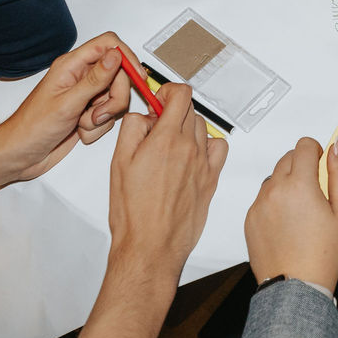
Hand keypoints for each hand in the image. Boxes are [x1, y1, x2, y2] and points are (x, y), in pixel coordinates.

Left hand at [0, 34, 132, 184]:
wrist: (20, 156)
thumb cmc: (31, 128)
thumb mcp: (67, 103)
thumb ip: (95, 79)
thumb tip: (115, 55)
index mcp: (71, 65)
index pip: (108, 45)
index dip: (126, 57)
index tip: (137, 76)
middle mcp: (80, 77)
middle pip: (117, 75)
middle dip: (114, 98)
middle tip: (98, 113)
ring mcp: (84, 96)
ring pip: (114, 98)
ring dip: (103, 116)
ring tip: (82, 124)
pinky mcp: (87, 113)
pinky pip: (108, 116)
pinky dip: (97, 128)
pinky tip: (79, 131)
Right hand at [106, 84, 226, 274]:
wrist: (150, 246)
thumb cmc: (133, 213)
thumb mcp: (118, 162)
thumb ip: (132, 129)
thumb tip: (142, 116)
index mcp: (165, 140)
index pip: (180, 94)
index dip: (168, 90)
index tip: (158, 97)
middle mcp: (188, 148)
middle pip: (190, 109)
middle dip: (172, 110)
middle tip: (156, 124)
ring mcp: (203, 164)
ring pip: (202, 127)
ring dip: (187, 126)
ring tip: (170, 142)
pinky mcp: (211, 180)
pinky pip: (219, 148)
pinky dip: (208, 144)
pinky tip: (193, 152)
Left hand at [246, 137, 337, 289]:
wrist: (296, 286)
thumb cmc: (322, 255)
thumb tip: (335, 150)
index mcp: (300, 185)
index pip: (303, 146)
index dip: (315, 150)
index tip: (320, 161)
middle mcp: (275, 190)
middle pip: (287, 158)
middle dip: (302, 165)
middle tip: (314, 190)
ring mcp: (259, 204)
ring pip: (273, 178)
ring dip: (287, 183)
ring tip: (301, 211)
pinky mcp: (250, 218)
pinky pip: (263, 198)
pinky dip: (274, 202)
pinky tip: (287, 223)